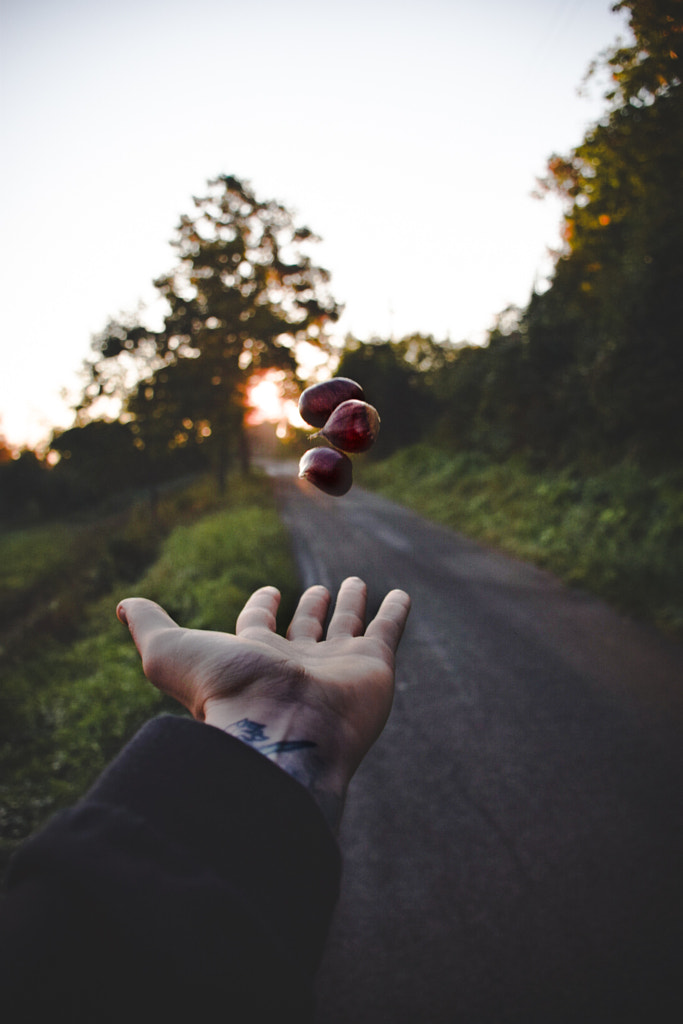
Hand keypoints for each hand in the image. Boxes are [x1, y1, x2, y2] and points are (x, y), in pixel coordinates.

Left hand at [117, 577, 409, 828]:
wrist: (282, 732)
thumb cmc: (225, 693)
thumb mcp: (172, 653)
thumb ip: (151, 628)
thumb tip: (123, 606)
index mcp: (255, 658)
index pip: (259, 626)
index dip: (262, 607)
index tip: (267, 591)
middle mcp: (297, 663)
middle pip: (305, 628)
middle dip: (311, 608)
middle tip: (319, 589)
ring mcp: (337, 666)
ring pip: (346, 626)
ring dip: (349, 605)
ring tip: (354, 583)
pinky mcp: (373, 666)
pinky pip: (387, 630)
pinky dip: (395, 611)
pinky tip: (400, 595)